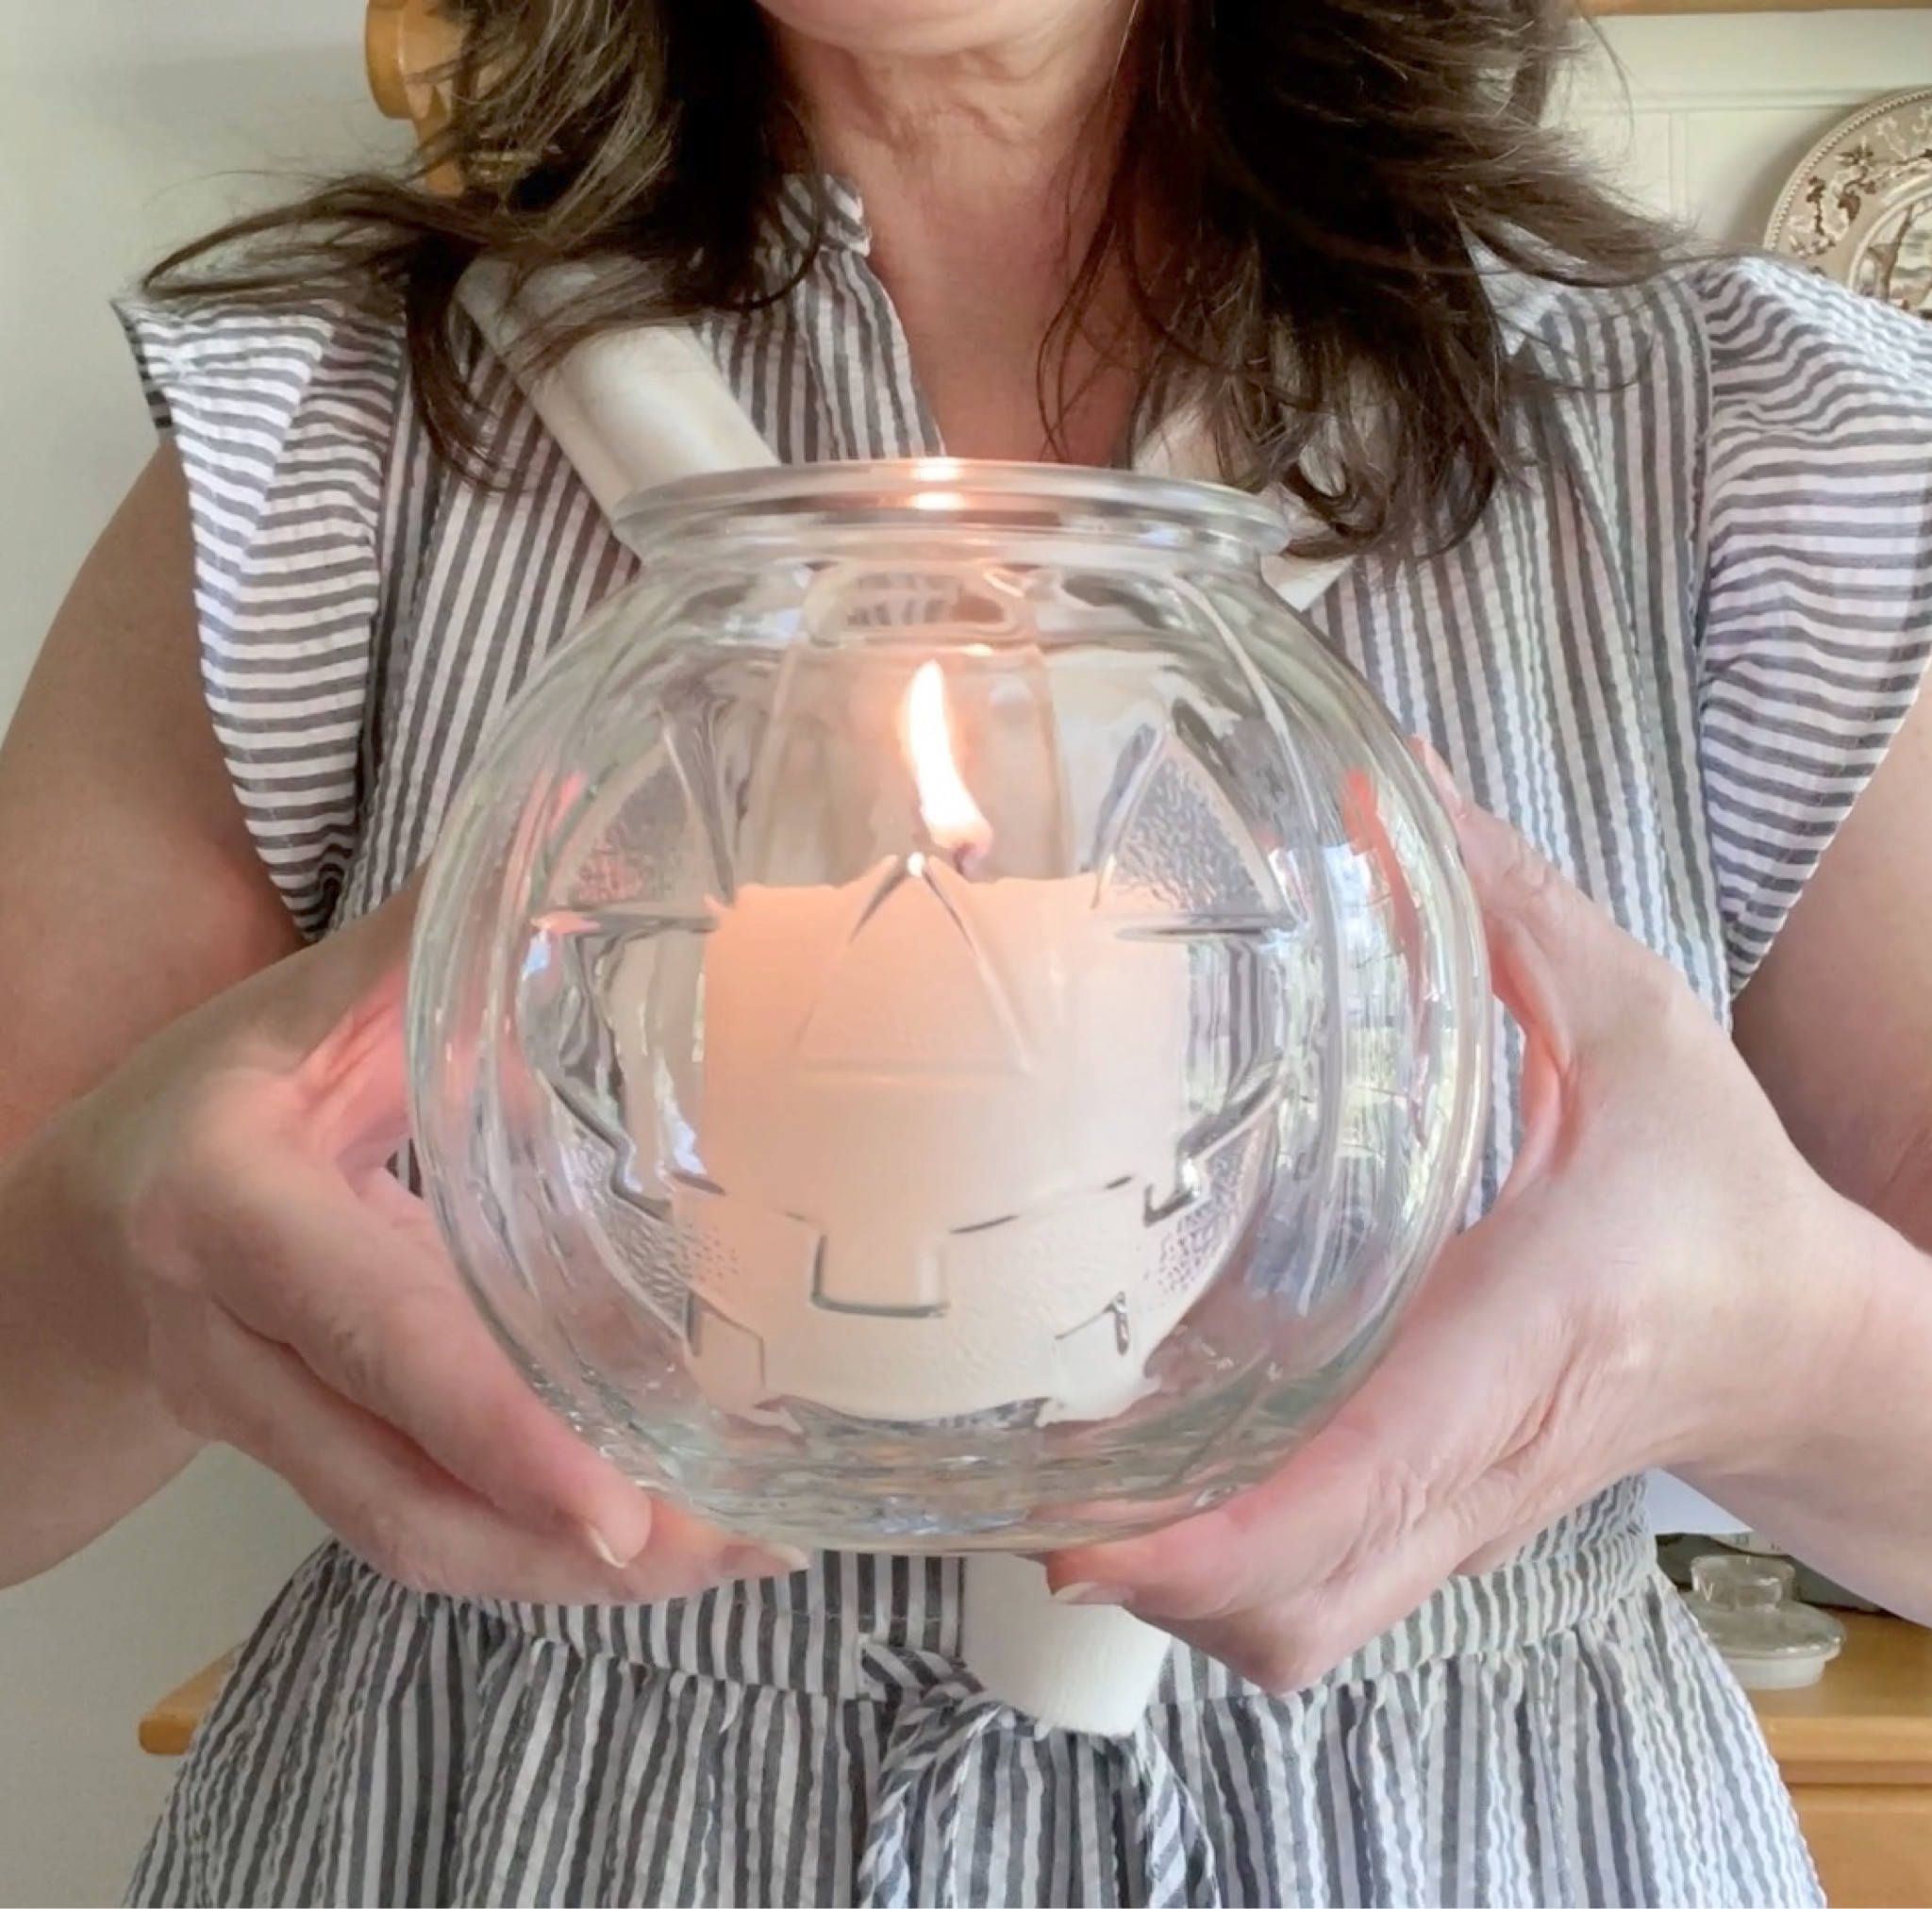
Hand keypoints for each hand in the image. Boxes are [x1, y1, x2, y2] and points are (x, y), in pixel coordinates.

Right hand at [56, 881, 800, 1603]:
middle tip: (738, 1548)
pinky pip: (424, 1528)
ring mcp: (272, 1429)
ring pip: (415, 1539)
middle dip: (569, 1545)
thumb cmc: (193, 1107)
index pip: (374, 1336)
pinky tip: (663, 1529)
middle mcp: (240, 1351)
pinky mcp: (318, 1464)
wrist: (74, 1239)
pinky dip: (539, 1545)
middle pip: (400, 1493)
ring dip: (574, 1572)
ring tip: (738, 1553)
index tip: (618, 1506)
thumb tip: (572, 818)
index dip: (493, 1429)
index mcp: (234, 1219)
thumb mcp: (291, 1015)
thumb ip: (420, 948)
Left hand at [1043, 757, 1846, 1691]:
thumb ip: (1498, 901)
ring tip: (1056, 1485)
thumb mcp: (1632, 1018)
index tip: (1086, 1523)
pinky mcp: (1441, 1527)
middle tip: (1023, 1483)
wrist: (1803, 1341)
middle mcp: (1477, 1457)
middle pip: (1297, 1611)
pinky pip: (1315, 1597)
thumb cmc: (1722, 1193)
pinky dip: (1219, 1571)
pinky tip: (1148, 1479)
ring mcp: (1456, 1517)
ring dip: (1169, 1590)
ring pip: (1298, 1629)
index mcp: (1527, 1334)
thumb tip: (1377, 778)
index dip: (1217, 1529)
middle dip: (1150, 1583)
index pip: (1367, 1477)